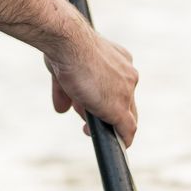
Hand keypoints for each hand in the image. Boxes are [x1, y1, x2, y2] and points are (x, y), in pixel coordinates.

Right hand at [44, 32, 138, 146]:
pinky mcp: (118, 108)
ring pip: (124, 115)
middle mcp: (128, 74)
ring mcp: (126, 91)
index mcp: (119, 60)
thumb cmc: (64, 48)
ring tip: (87, 129)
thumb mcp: (63, 70)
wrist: (68, 43)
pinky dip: (123, 139)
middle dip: (106, 113)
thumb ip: (65, 91)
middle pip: (124, 102)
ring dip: (108, 125)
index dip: (105, 99)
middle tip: (88, 121)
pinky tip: (120, 147)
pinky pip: (127, 129)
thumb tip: (61, 109)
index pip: (117, 86)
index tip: (92, 105)